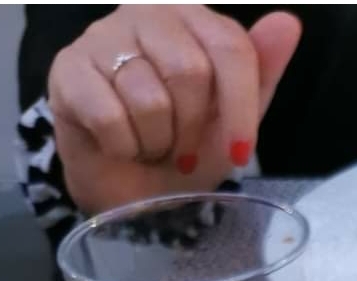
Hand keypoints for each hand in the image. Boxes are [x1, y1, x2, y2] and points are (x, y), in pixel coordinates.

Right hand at [48, 4, 300, 214]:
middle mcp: (145, 14)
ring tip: (150, 145)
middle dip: (191, 130)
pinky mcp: (67, 69)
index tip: (240, 153)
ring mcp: (101, 37)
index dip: (241, 108)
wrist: (130, 187)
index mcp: (192, 18)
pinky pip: (110, 117)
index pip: (230, 47)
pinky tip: (120, 145)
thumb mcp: (231, 120)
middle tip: (182, 150)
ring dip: (157, 143)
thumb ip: (260, 73)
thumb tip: (289, 23)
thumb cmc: (183, 148)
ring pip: (148, 98)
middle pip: (189, 72)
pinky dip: (124, 147)